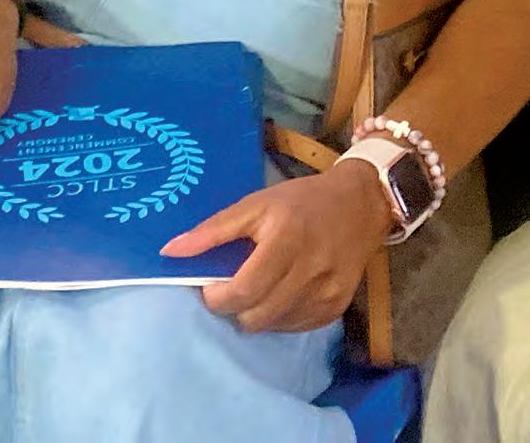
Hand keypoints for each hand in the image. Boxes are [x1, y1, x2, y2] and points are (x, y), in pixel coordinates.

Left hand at [160, 163, 394, 332]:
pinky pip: (294, 327)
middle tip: (233, 285)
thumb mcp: (255, 204)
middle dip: (234, 307)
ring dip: (256, 312)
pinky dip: (279, 316)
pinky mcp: (336, 307)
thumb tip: (169, 252)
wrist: (360, 204)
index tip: (209, 284)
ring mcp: (326, 294)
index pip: (242, 291)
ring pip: (272, 326)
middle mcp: (309, 271)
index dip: (216, 296)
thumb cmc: (301, 201)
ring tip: (259, 285)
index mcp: (285, 240)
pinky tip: (282, 291)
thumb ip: (213, 230)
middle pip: (255, 316)